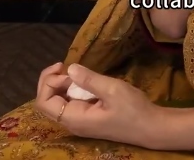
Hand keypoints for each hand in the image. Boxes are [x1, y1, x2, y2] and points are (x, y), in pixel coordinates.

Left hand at [34, 63, 155, 146]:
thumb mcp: (112, 90)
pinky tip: (82, 80)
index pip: (43, 102)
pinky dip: (70, 89)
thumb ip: (89, 80)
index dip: (48, 82)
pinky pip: (69, 102)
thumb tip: (69, 69)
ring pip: (57, 102)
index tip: (65, 68)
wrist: (149, 127)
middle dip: (50, 81)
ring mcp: (79, 120)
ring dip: (60, 84)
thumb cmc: (132, 109)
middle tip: (65, 66)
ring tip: (75, 71)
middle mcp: (72, 122)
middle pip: (46, 102)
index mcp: (74, 118)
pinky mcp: (86, 117)